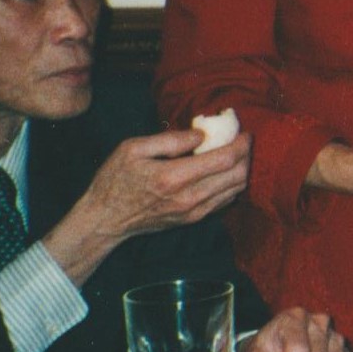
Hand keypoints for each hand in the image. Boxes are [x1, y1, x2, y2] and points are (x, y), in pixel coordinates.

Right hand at [45, 131, 250, 283]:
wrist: (106, 219)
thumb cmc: (115, 179)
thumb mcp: (133, 149)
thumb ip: (170, 139)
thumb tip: (202, 134)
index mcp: (173, 176)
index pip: (224, 159)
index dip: (241, 144)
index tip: (244, 132)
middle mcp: (189, 197)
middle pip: (238, 176)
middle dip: (246, 155)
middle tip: (242, 141)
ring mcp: (193, 211)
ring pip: (236, 190)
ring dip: (242, 170)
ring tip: (234, 154)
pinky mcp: (193, 219)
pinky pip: (225, 201)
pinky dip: (231, 185)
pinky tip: (222, 173)